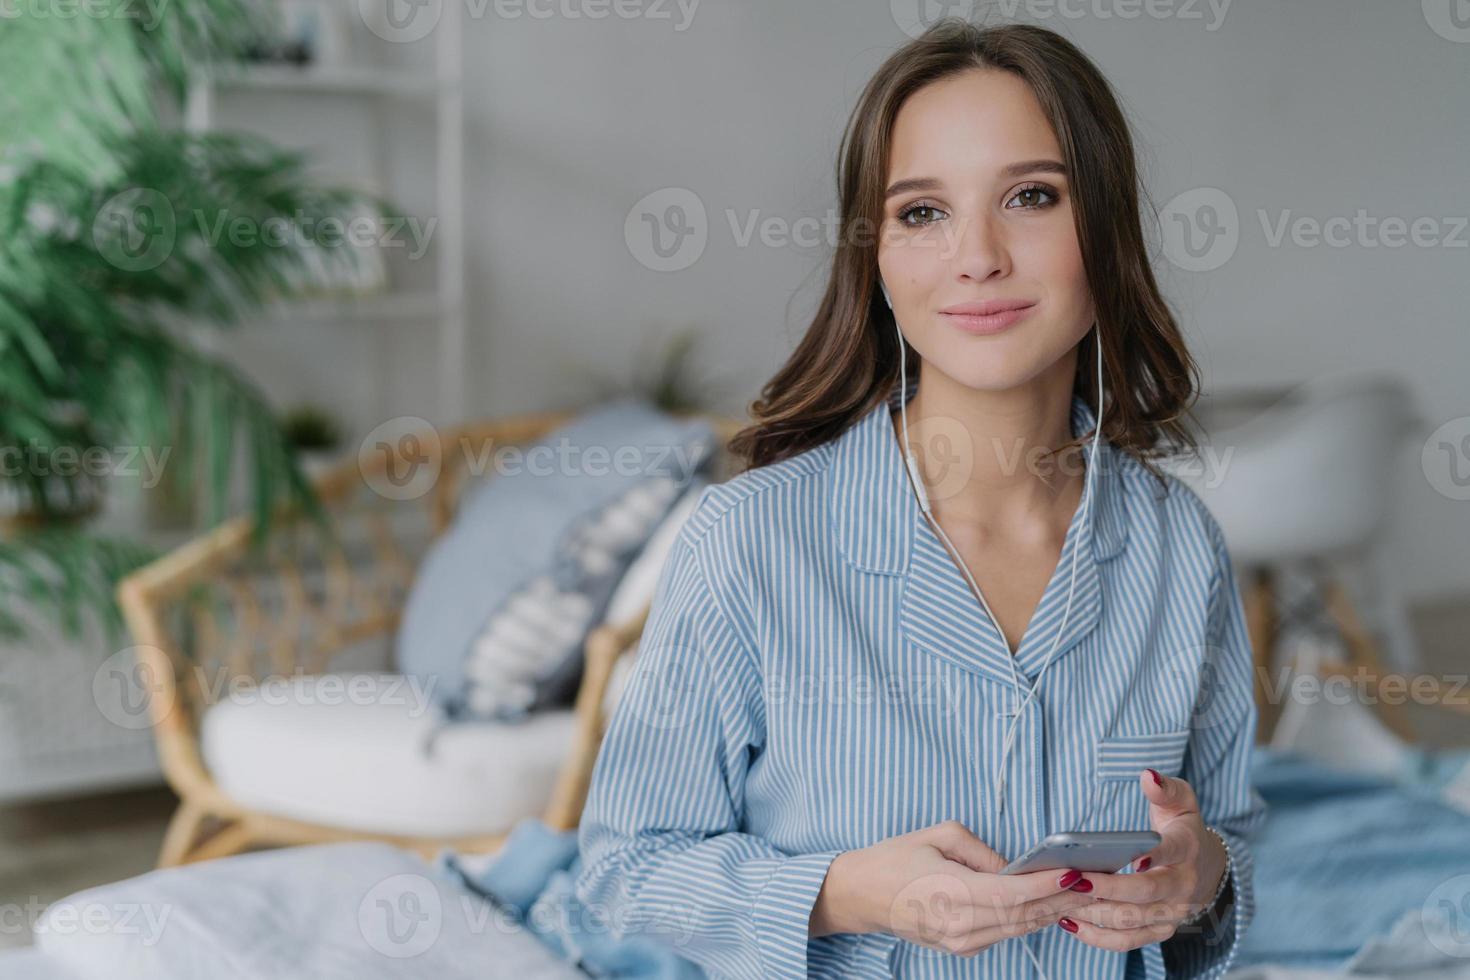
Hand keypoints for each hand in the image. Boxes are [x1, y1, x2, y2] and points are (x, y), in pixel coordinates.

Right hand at [810, 820, 1097, 956]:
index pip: (1013, 894)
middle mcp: (960, 926)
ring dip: (1052, 910)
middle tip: (1095, 880)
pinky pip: (1005, 933)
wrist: (860, 895)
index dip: (1048, 885)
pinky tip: (1050, 904)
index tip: (1076, 872)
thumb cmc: (895, 858)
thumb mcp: (937, 836)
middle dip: (1062, 898)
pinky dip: (1030, 918)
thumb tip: (1013, 867)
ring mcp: (962, 942)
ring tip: (1082, 891)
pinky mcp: (962, 947)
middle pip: (1024, 915)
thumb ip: (981, 851)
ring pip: (1020, 928)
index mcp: (952, 895)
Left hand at [1056, 769, 1228, 951]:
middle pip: (1145, 893)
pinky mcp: (1159, 931)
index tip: (1134, 857)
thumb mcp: (1181, 803)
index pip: (1171, 851)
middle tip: (1074, 878)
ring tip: (1062, 899)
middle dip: (1109, 888)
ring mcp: (1171, 914)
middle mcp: (1182, 887)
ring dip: (1095, 913)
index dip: (1154, 855)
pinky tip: (1069, 921)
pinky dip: (1097, 936)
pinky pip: (1127, 942)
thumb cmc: (1182, 829)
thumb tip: (1147, 776)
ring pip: (1131, 920)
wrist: (1206, 868)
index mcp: (1187, 850)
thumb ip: (1165, 789)